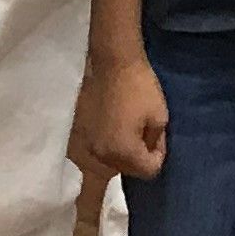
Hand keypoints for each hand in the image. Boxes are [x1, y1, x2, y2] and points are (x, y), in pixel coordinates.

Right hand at [79, 49, 169, 180]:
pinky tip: (106, 136)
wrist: (111, 63)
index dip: (158, 154)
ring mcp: (84, 149)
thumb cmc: (138, 87)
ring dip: (118, 158)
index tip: (158, 136)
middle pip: (126, 172)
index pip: (148, 171)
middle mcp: (100, 158)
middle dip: (138, 158)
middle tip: (143, 135)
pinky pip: (90, 157)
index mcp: (123, 153)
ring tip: (124, 137)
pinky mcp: (75, 138)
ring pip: (106, 167)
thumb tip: (149, 152)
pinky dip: (100, 152)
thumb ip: (155, 143)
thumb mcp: (160, 116)